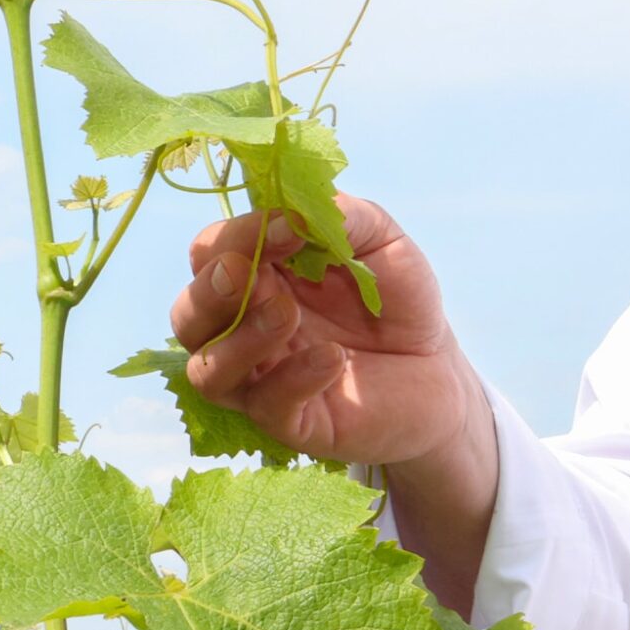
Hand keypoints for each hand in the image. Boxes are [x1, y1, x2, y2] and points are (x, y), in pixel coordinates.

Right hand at [171, 194, 478, 467]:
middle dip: (210, 291)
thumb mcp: (381, 240)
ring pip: (207, 370)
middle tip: (249, 272)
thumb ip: (341, 216)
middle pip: (188, 315)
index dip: (239, 236)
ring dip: (239, 338)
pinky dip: (292, 379)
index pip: (212, 253)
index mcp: (258, 275)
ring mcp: (263, 378)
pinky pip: (267, 406)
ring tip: (288, 314)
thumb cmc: (400, 300)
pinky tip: (333, 359)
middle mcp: (245, 328)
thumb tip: (295, 208)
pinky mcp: (293, 421)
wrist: (440, 370)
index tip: (290, 226)